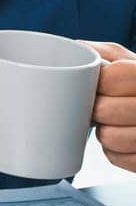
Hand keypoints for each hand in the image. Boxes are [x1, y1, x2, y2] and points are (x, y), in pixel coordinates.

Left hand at [86, 41, 135, 170]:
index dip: (97, 84)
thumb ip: (105, 54)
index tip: (98, 85)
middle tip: (101, 105)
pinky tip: (123, 137)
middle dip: (96, 108)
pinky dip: (114, 150)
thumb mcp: (131, 62)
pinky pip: (116, 158)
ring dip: (104, 131)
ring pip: (109, 137)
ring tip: (113, 122)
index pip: (110, 79)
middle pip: (104, 110)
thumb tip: (75, 47)